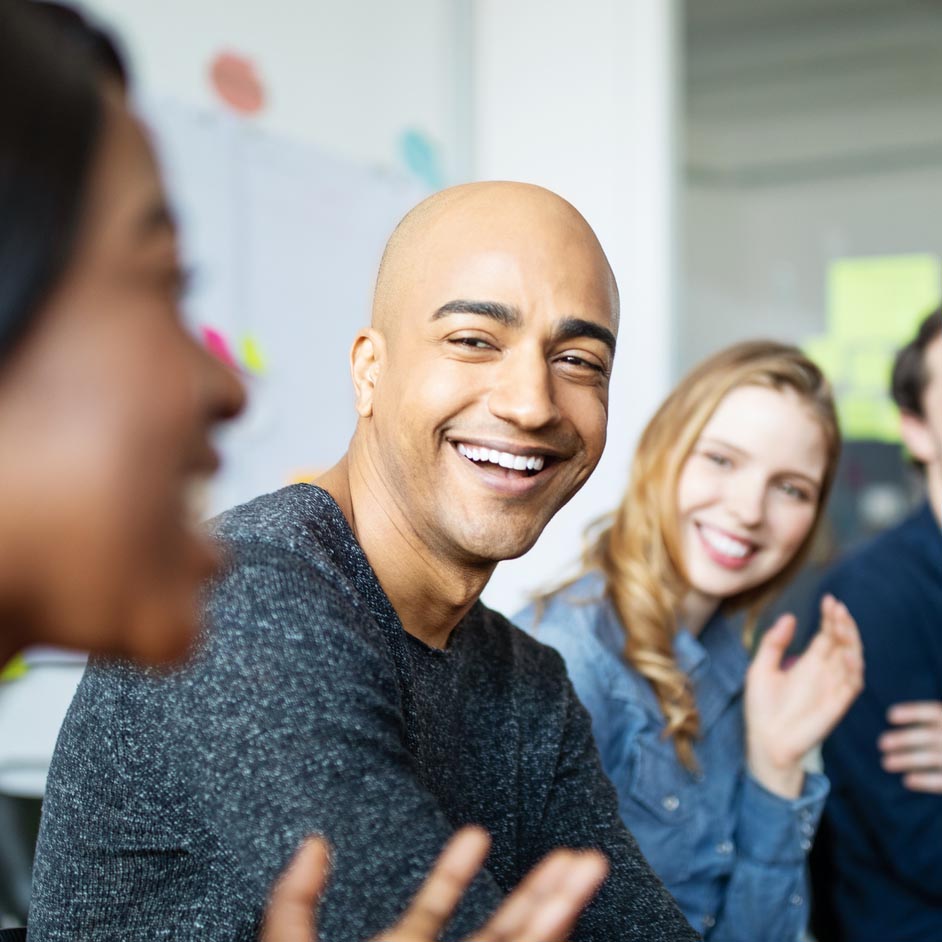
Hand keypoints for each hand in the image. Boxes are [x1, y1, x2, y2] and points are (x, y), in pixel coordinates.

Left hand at [261, 826, 608, 941]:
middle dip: (536, 892)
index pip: (432, 914)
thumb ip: (294, 901)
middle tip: (574, 856)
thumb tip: (315, 842)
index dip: (452, 875)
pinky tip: (564, 910)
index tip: (476, 834)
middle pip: (499, 934)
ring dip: (557, 906)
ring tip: (586, 863)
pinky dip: (545, 936)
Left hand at [745, 596, 863, 798]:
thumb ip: (774, 643)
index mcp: (808, 663)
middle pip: (842, 643)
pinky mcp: (837, 704)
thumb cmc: (762, 708)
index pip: (826, 635)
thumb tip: (789, 616)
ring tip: (843, 623)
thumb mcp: (760, 668)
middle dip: (842, 624)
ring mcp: (832, 688)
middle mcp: (824, 673)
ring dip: (851, 641)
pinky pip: (852, 684)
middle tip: (837, 607)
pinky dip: (853, 668)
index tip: (829, 600)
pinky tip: (846, 652)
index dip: (830, 618)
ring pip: (852, 659)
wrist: (765, 741)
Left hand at [879, 700, 941, 792]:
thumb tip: (890, 719)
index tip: (889, 716)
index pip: (933, 712)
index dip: (912, 712)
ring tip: (886, 763)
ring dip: (907, 760)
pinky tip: (907, 781)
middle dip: (903, 739)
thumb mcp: (940, 727)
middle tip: (881, 744)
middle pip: (929, 736)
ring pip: (932, 758)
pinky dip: (925, 781)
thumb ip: (927, 724)